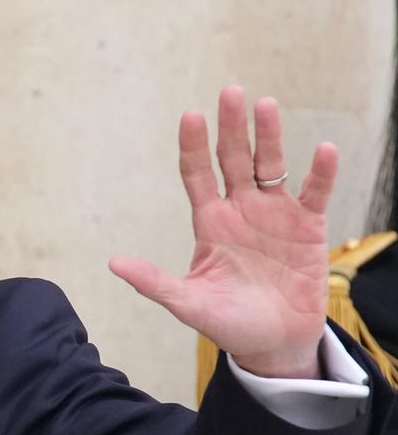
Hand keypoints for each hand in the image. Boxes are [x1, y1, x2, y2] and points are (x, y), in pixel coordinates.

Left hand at [109, 85, 336, 377]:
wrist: (273, 343)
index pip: (197, 174)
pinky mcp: (308, 226)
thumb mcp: (187, 303)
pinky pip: (313, 193)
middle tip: (230, 92)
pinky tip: (321, 150)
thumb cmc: (228, 323)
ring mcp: (275, 214)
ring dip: (268, 137)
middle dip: (231, 127)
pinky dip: (319, 173)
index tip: (190, 116)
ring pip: (270, 166)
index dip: (193, 146)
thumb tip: (113, 263)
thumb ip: (154, 282)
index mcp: (209, 222)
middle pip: (233, 159)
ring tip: (265, 105)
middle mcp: (240, 210)